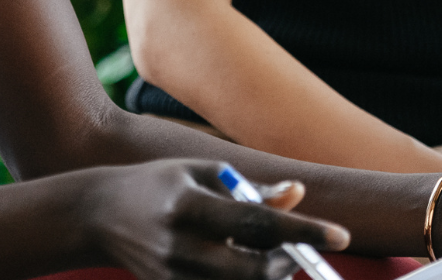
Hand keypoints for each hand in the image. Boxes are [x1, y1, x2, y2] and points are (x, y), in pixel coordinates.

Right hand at [79, 159, 349, 279]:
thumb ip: (250, 189)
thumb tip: (299, 194)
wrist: (99, 215)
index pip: (255, 222)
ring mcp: (172, 276)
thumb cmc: (160, 185)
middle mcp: (178, 246)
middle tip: (295, 251)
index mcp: (187, 205)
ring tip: (265, 254)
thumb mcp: (203, 172)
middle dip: (286, 263)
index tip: (342, 235)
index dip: (302, 231)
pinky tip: (239, 262)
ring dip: (265, 274)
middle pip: (252, 270)